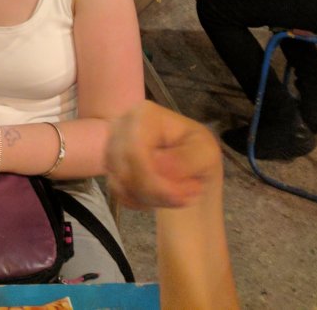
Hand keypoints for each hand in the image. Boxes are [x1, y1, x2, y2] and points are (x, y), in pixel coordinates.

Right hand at [106, 102, 221, 210]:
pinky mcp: (110, 165)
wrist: (190, 165)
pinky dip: (139, 201)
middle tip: (184, 199)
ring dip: (150, 199)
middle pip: (126, 170)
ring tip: (176, 197)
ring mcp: (112, 145)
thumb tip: (159, 164)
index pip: (135, 152)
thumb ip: (185, 158)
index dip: (154, 181)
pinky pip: (118, 191)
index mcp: (145, 114)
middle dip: (156, 193)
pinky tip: (158, 197)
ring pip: (121, 183)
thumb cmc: (198, 152)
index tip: (183, 197)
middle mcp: (122, 125)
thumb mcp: (206, 153)